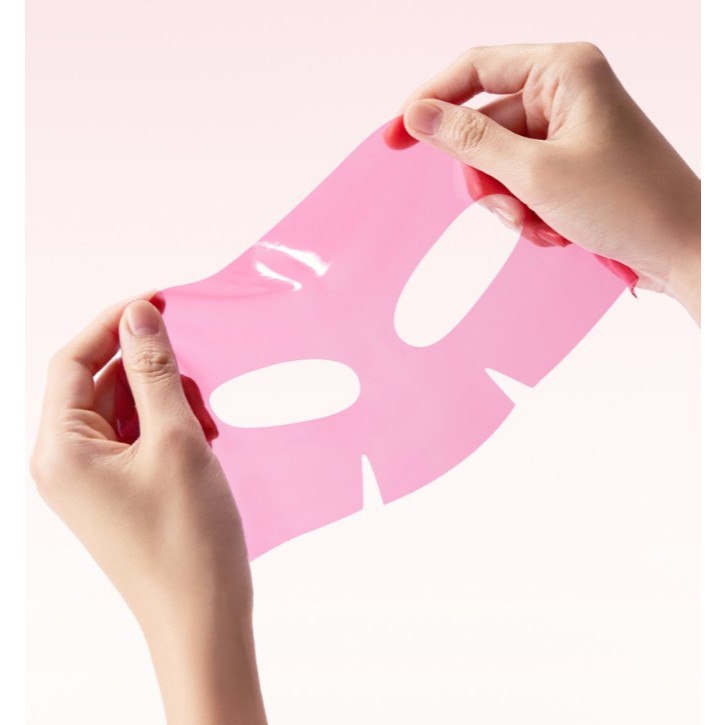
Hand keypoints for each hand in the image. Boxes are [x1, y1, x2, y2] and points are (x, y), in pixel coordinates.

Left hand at [30, 293, 266, 724]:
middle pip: (100, 384)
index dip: (115, 324)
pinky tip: (205, 433)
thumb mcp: (175, 440)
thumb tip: (138, 314)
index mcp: (61, 449)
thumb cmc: (187, 536)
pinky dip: (170, 426)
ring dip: (165, 398)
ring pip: (125, 410)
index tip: (159, 301)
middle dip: (149, 367)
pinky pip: (138, 438)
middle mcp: (67, 462)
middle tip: (197, 365)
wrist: (203, 616)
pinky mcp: (121, 491)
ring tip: (205, 412)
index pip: (75, 361)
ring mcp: (94, 480)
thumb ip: (154, 372)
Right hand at [390, 43, 700, 321]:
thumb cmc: (626, 203)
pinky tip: (553, 230)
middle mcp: (563, 91)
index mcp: (562, 70)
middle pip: (483, 125)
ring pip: (498, 162)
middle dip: (486, 177)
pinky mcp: (568, 161)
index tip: (396, 137)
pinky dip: (526, 212)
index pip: (474, 69)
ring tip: (540, 224)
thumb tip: (417, 114)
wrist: (681, 248)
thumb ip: (470, 140)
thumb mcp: (534, 172)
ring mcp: (566, 128)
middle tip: (505, 206)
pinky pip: (520, 182)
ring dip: (508, 203)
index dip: (429, 101)